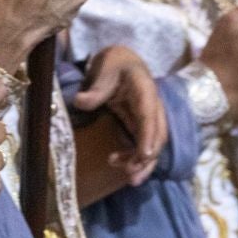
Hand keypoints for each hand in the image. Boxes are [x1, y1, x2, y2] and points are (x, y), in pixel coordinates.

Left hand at [72, 45, 165, 186]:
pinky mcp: (141, 125)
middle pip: (157, 135)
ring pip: (153, 144)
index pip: (149, 116)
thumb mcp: (105, 68)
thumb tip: (80, 102)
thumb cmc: (115, 63)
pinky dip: (135, 157)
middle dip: (148, 158)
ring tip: (127, 177)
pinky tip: (117, 162)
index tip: (144, 154)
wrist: (123, 60)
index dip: (148, 136)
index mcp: (145, 91)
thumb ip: (96, 87)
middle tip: (132, 175)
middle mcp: (153, 107)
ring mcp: (149, 118)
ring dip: (143, 162)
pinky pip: (143, 144)